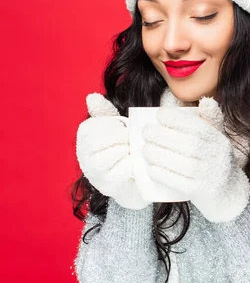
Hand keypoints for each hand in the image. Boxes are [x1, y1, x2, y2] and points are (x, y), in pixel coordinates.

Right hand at [76, 93, 150, 209]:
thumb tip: (92, 97)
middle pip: (111, 136)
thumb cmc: (120, 147)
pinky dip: (133, 165)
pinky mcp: (105, 184)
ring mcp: (93, 170)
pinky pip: (125, 168)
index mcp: (85, 132)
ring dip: (130, 151)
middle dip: (126, 138)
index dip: (120, 126)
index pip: (105, 121)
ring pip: (119, 151)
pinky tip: (133, 166)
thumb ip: (105, 111)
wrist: (128, 179)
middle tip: (130, 143)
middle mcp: (83, 151)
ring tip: (131, 153)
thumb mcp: (115, 125)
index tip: (123, 131)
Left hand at [141, 96, 249, 221]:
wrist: (228, 194)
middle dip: (162, 135)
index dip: (177, 119)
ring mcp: (209, 176)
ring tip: (145, 149)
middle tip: (146, 131)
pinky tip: (150, 168)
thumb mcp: (217, 139)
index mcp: (219, 141)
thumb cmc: (215, 160)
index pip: (198, 127)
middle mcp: (217, 158)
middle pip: (187, 144)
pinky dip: (162, 174)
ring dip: (158, 154)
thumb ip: (210, 120)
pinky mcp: (199, 192)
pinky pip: (177, 182)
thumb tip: (205, 100)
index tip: (159, 115)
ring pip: (180, 163)